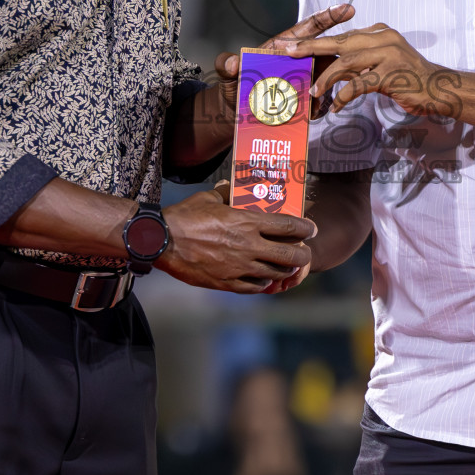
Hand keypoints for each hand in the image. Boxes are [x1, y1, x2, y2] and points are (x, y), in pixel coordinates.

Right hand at [157, 183, 317, 293]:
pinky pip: (254, 287)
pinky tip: (264, 280)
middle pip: (289, 254)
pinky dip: (263, 283)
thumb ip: (228, 194)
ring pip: (275, 273)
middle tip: (305, 252)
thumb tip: (234, 187)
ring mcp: (239, 266)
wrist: (163, 241)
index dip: (305, 228)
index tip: (312, 229)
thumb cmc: (185, 216)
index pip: (287, 226)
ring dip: (285, 270)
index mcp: (247, 222)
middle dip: (303, 254)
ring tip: (288, 267)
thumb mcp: (209, 198)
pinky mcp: (227, 282)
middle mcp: (248, 246)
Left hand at [215, 3, 355, 112]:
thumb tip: (232, 63)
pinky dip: (317, 107)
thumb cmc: (234, 85)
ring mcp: (303, 78)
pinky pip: (317, 100)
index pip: (309, 28)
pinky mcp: (303, 97)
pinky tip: (311, 115)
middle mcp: (298, 59)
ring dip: (326, 89)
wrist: (235, 110)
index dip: (328, 17)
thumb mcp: (227, 74)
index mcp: (283, 46)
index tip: (347, 9)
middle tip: (341, 69)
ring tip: (315, 105)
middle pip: (325, 53)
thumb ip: (226, 65)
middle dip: (337, 59)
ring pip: (325, 79)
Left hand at [286, 23, 458, 116]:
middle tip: (288, 53)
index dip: (317, 41)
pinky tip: (336, 106)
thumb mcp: (386, 63)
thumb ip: (364, 61)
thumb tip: (338, 69)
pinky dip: (344, 95)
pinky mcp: (391, 74)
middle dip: (311, 48)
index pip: (343, 35)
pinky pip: (359, 84)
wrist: (441, 90)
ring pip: (346, 62)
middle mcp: (383, 38)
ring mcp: (388, 54)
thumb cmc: (412, 80)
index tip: (295, 45)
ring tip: (313, 92)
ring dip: (326, 78)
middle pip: (339, 42)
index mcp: (380, 33)